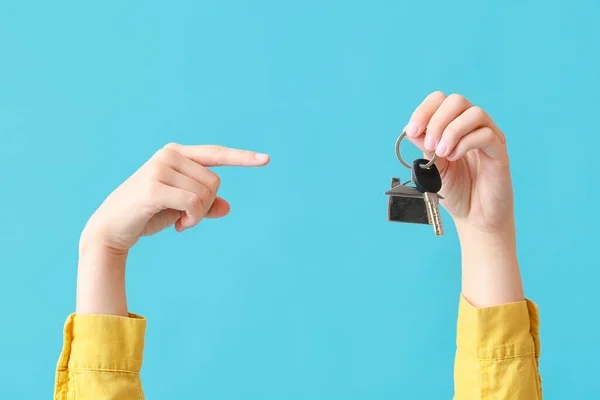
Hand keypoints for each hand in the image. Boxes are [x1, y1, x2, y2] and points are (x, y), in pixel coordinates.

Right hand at [77, 143, 269, 315]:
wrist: (111, 229)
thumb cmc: (147, 215)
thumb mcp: (180, 208)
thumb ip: (204, 204)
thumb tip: (226, 207)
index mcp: (176, 153)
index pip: (216, 153)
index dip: (242, 157)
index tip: (266, 159)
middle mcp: (169, 154)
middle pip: (215, 182)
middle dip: (206, 205)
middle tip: (187, 218)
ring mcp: (160, 168)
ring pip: (206, 194)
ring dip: (198, 215)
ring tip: (180, 220)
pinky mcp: (154, 187)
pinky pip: (194, 203)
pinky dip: (192, 219)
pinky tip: (179, 227)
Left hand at [404, 92, 511, 233]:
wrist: (474, 216)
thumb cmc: (455, 190)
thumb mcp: (432, 167)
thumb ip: (424, 147)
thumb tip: (410, 129)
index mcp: (454, 125)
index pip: (440, 101)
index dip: (424, 111)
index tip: (412, 130)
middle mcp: (472, 126)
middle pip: (457, 101)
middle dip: (437, 120)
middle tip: (429, 145)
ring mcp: (489, 137)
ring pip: (474, 113)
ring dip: (451, 131)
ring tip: (441, 153)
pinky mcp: (500, 152)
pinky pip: (486, 135)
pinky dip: (465, 143)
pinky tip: (454, 157)